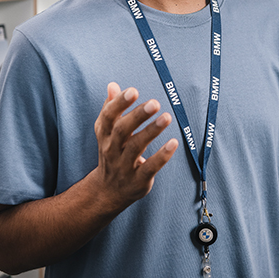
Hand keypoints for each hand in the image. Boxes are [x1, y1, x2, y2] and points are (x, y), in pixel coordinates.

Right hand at [91, 82, 177, 213]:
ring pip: (136, 147)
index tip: (132, 90)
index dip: (119, 104)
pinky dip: (162, 156)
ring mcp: (124, 166)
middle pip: (122, 131)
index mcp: (105, 135)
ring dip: (151, 131)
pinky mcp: (138, 180)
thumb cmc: (112, 154)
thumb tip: (113, 85)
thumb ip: (111, 109)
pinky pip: (150, 167)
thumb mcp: (107, 133)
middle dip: (137, 116)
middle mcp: (112, 149)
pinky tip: (173, 143)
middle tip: (154, 102)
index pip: (108, 117)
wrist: (108, 192)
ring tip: (166, 117)